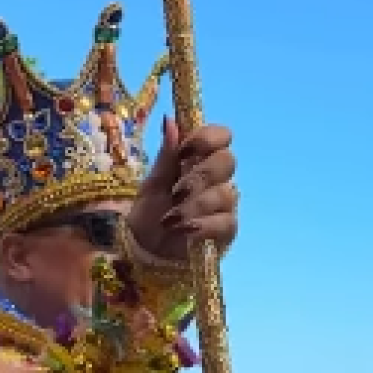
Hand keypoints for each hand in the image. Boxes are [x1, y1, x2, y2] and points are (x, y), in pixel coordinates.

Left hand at [129, 116, 238, 260]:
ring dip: (195, 205)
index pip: (221, 135)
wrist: (145, 251)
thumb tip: (171, 120)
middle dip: (200, 175)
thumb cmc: (149, 213)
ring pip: (226, 193)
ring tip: (171, 218)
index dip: (207, 138)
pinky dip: (202, 225)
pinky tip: (185, 230)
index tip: (184, 151)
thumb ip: (166, 155)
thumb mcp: (152, 183)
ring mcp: (224, 204)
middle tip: (177, 191)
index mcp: (198, 160)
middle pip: (228, 161)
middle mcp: (216, 178)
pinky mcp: (227, 230)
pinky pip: (226, 221)